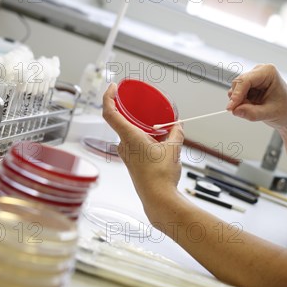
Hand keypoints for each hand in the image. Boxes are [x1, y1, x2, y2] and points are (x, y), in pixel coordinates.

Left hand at [102, 83, 183, 213]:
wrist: (158, 199)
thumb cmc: (161, 177)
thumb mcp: (173, 149)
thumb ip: (176, 134)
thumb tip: (178, 125)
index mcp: (129, 137)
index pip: (109, 112)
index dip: (108, 97)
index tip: (113, 87)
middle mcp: (123, 145)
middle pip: (119, 121)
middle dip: (130, 111)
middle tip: (140, 103)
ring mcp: (126, 155)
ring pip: (128, 133)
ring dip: (138, 126)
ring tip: (155, 124)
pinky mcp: (132, 162)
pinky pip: (133, 143)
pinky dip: (142, 137)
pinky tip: (156, 139)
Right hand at [227, 64, 286, 128]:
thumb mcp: (270, 114)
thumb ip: (252, 113)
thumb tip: (235, 111)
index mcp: (268, 72)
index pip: (245, 80)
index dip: (237, 94)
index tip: (231, 108)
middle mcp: (260, 71)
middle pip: (238, 83)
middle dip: (237, 99)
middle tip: (242, 113)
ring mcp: (254, 78)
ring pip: (236, 89)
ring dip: (239, 102)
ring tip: (254, 110)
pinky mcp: (250, 86)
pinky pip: (237, 94)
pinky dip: (241, 103)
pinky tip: (252, 108)